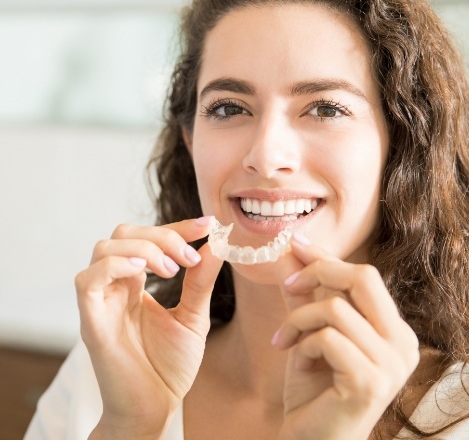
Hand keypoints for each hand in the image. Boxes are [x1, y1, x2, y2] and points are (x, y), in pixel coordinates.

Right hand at [75, 217, 221, 439]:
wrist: (155, 409)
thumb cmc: (169, 366)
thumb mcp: (193, 317)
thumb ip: (200, 281)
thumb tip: (215, 245)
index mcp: (136, 283)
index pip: (148, 238)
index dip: (177, 226)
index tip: (208, 224)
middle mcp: (115, 287)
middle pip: (124, 233)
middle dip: (162, 235)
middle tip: (189, 257)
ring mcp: (101, 302)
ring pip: (104, 248)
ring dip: (144, 249)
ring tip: (172, 270)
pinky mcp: (91, 321)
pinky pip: (88, 279)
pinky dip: (116, 265)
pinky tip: (144, 273)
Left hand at [273, 235, 419, 439]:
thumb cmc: (314, 387)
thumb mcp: (308, 331)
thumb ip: (303, 293)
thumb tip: (289, 252)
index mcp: (394, 329)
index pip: (364, 275)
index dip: (326, 256)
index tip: (295, 243)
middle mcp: (403, 343)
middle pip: (363, 277)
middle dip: (318, 271)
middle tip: (288, 286)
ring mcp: (392, 364)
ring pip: (335, 308)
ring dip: (299, 320)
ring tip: (286, 341)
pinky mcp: (371, 381)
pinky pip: (327, 338)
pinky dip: (302, 345)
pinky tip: (298, 364)